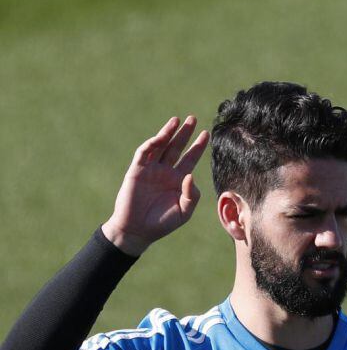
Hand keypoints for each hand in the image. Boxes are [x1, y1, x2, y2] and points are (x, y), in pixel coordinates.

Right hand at [102, 116, 209, 255]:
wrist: (138, 231)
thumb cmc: (163, 223)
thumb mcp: (184, 211)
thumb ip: (191, 195)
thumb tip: (190, 175)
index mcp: (178, 180)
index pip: (190, 158)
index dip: (198, 146)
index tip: (207, 134)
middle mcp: (165, 172)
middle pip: (177, 147)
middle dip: (185, 133)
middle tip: (193, 118)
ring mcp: (150, 170)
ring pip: (160, 146)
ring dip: (168, 133)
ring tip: (176, 120)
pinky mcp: (136, 171)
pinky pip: (144, 154)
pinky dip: (151, 145)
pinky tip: (160, 137)